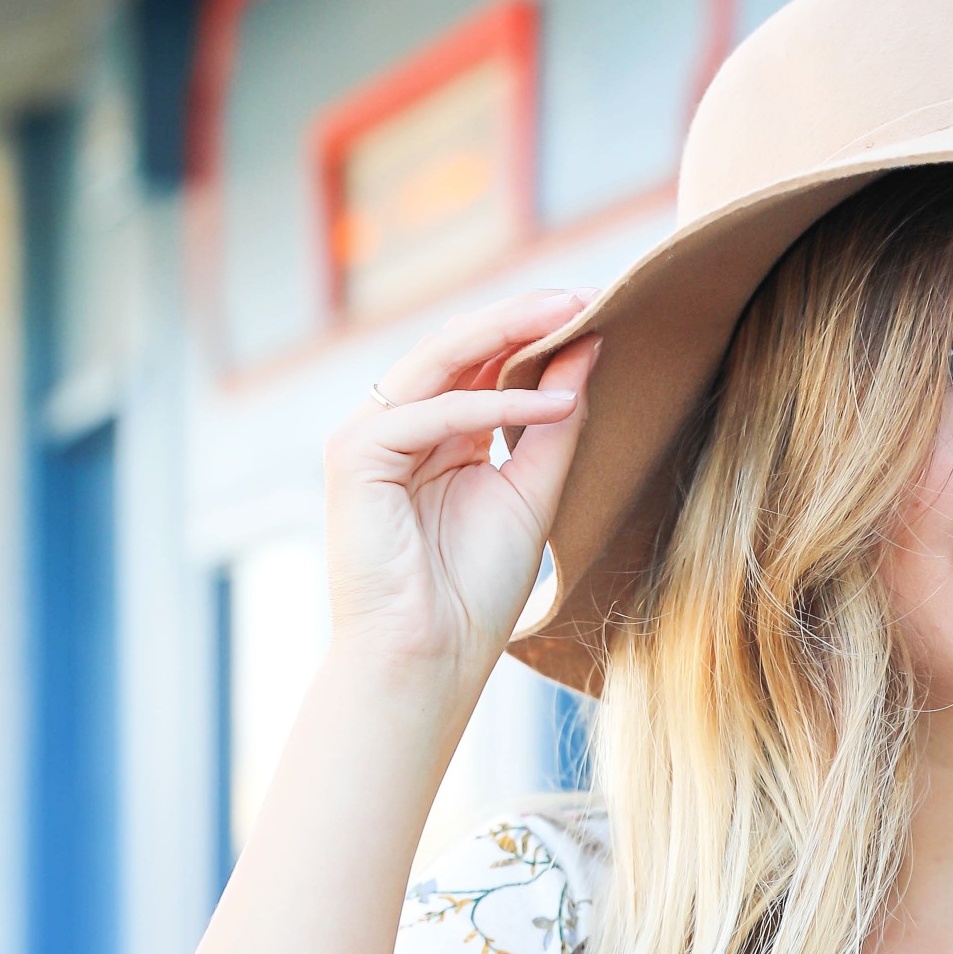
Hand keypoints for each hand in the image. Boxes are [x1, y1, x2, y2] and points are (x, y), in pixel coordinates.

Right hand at [323, 289, 598, 695]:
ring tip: (572, 318)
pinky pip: (432, 412)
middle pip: (460, 346)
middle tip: (586, 294)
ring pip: (440, 360)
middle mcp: (399, 426)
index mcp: (437, 434)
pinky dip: (494, 404)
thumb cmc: (474, 592)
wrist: (428, 659)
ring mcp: (370, 436)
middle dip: (523, 317)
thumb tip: (588, 348)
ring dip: (508, 334)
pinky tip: (552, 402)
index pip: (483, 361)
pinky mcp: (355, 456)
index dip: (535, 333)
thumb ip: (556, 424)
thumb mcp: (532, 493)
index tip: (598, 310)